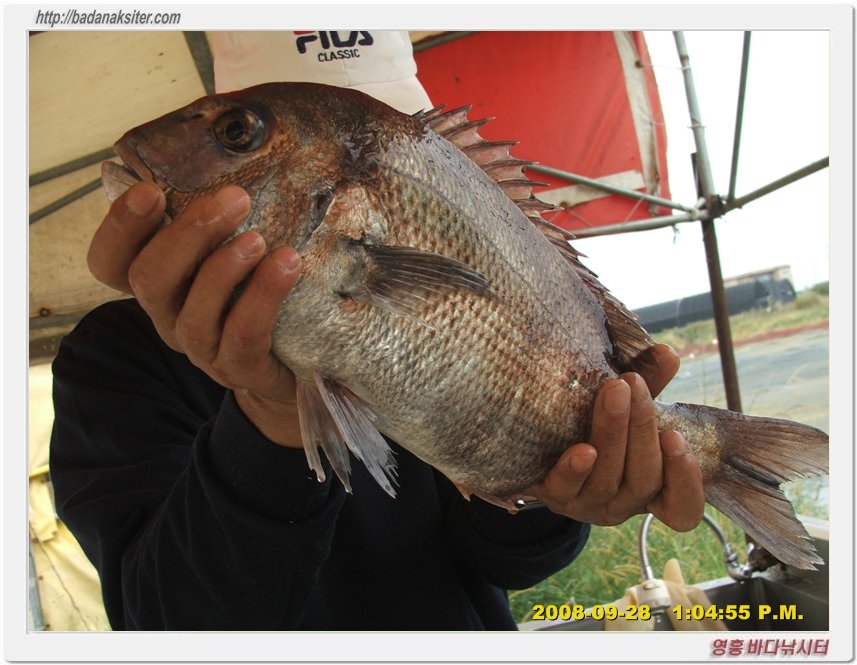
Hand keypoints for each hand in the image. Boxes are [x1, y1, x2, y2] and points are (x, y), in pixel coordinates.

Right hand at [88, 181, 303, 446]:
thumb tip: (237, 137)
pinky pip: (242, 336)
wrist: (298, 359)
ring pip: (193, 312)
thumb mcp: (234, 245)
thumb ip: (224, 210)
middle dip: (187, 235)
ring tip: (259, 239)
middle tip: (234, 199)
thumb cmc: (260, 289)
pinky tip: (287, 265)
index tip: (151, 191)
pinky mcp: (241, 368)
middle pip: (150, 280)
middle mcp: (170, 315)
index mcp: (160, 282)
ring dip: (224, 269)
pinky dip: (262, 298)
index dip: (120, 227)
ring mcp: (203, 348)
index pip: (109, 262)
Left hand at [528, 344, 703, 531]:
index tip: (677, 436)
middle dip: (642, 428)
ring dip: (613, 433)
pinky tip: (582, 450)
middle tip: (633, 384)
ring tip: (614, 392)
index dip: (686, 480)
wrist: (537, 444)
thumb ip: (649, 385)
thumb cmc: (593, 425)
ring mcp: (587, 504)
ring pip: (608, 481)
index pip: (682, 508)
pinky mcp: (553, 496)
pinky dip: (575, 469)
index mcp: (649, 489)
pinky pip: (566, 488)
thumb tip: (666, 353)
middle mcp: (622, 504)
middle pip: (643, 479)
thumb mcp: (625, 408)